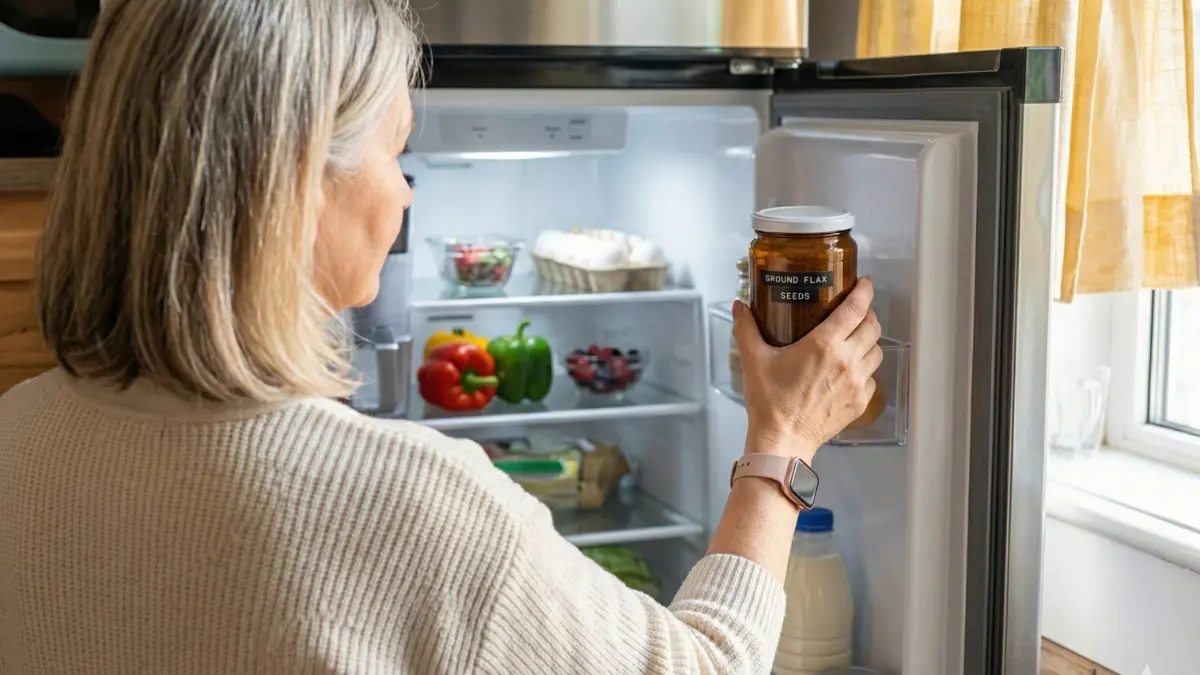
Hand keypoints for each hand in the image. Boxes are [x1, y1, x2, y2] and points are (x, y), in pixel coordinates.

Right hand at [732, 277, 882, 460]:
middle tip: (856, 310)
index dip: (864, 291)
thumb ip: (747, 329)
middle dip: (868, 313)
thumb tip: (740, 307)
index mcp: (825, 344)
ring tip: (854, 340)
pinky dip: (865, 369)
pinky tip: (849, 371)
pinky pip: (872, 378)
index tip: (864, 283)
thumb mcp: (754, 360)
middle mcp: (847, 360)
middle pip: (872, 326)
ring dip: (868, 341)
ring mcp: (858, 383)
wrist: (783, 441)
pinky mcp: (860, 402)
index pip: (856, 308)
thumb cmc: (770, 402)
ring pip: (876, 351)